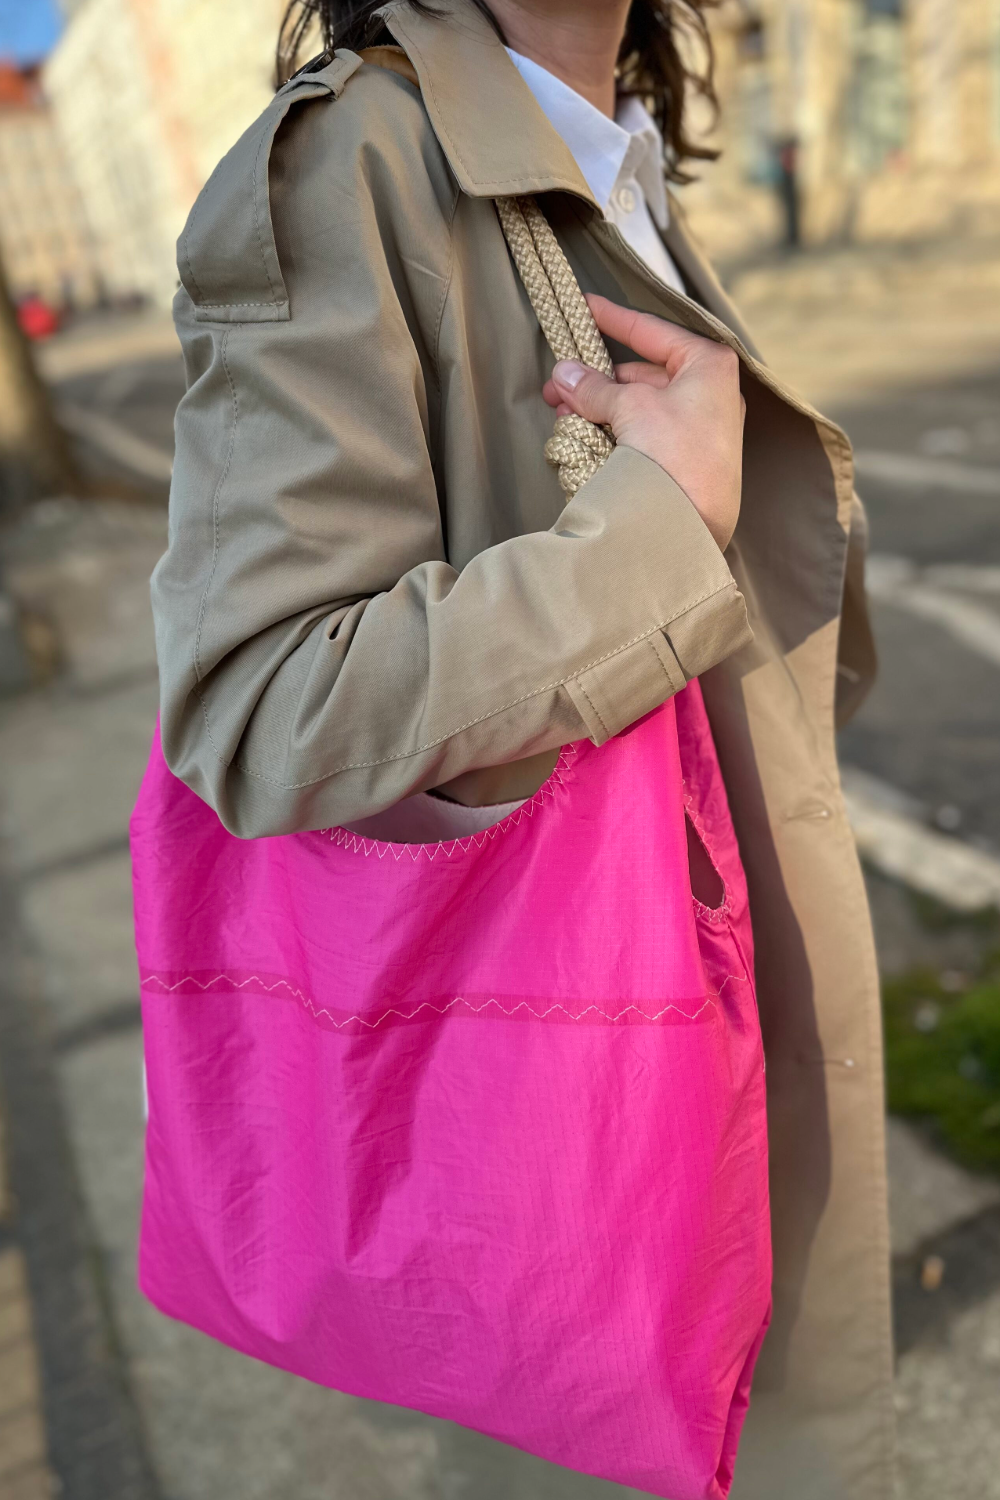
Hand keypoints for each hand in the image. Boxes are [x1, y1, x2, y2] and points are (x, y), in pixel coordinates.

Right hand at [542, 295, 745, 550]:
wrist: (693, 526)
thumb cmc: (677, 455)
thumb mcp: (632, 407)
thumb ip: (595, 387)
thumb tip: (566, 373)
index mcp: (708, 365)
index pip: (652, 331)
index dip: (613, 318)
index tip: (585, 306)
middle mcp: (708, 393)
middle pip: (640, 374)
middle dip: (595, 379)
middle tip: (557, 387)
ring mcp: (698, 428)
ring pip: (637, 406)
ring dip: (598, 408)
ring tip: (564, 416)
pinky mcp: (685, 461)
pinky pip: (642, 434)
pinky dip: (613, 431)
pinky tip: (586, 437)